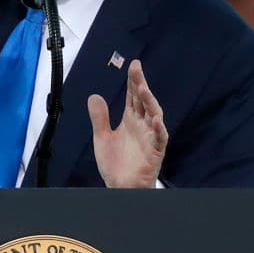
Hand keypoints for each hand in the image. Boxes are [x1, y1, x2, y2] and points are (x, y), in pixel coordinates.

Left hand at [87, 60, 167, 187]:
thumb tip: (94, 96)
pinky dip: (159, 129)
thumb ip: (99, 118)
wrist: (120, 187)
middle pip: (143, 101)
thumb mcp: (102, 138)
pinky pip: (159, 138)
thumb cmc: (115, 164)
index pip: (133, 97)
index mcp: (130, 121)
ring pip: (154, 115)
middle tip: (136, 70)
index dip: (134, 81)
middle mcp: (142, 126)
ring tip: (143, 89)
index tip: (133, 65)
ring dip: (149, 102)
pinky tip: (155, 119)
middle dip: (140, 85)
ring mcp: (150, 137)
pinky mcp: (155, 151)